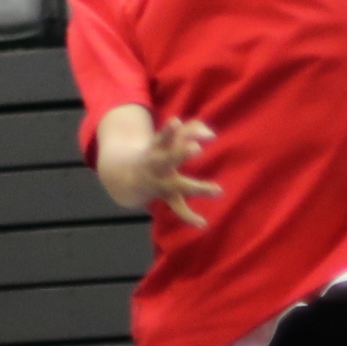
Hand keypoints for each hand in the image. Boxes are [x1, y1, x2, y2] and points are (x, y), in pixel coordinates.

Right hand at [96, 109, 220, 221]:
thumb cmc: (158, 152)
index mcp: (156, 148)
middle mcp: (157, 165)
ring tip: (218, 190)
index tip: (176, 122)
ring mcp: (162, 183)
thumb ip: (191, 130)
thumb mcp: (168, 138)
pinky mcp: (167, 197)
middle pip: (168, 159)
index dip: (169, 130)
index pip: (163, 137)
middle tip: (195, 147)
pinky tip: (203, 224)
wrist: (128, 177)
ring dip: (196, 187)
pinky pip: (178, 208)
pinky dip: (189, 216)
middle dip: (180, 153)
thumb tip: (212, 136)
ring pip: (179, 186)